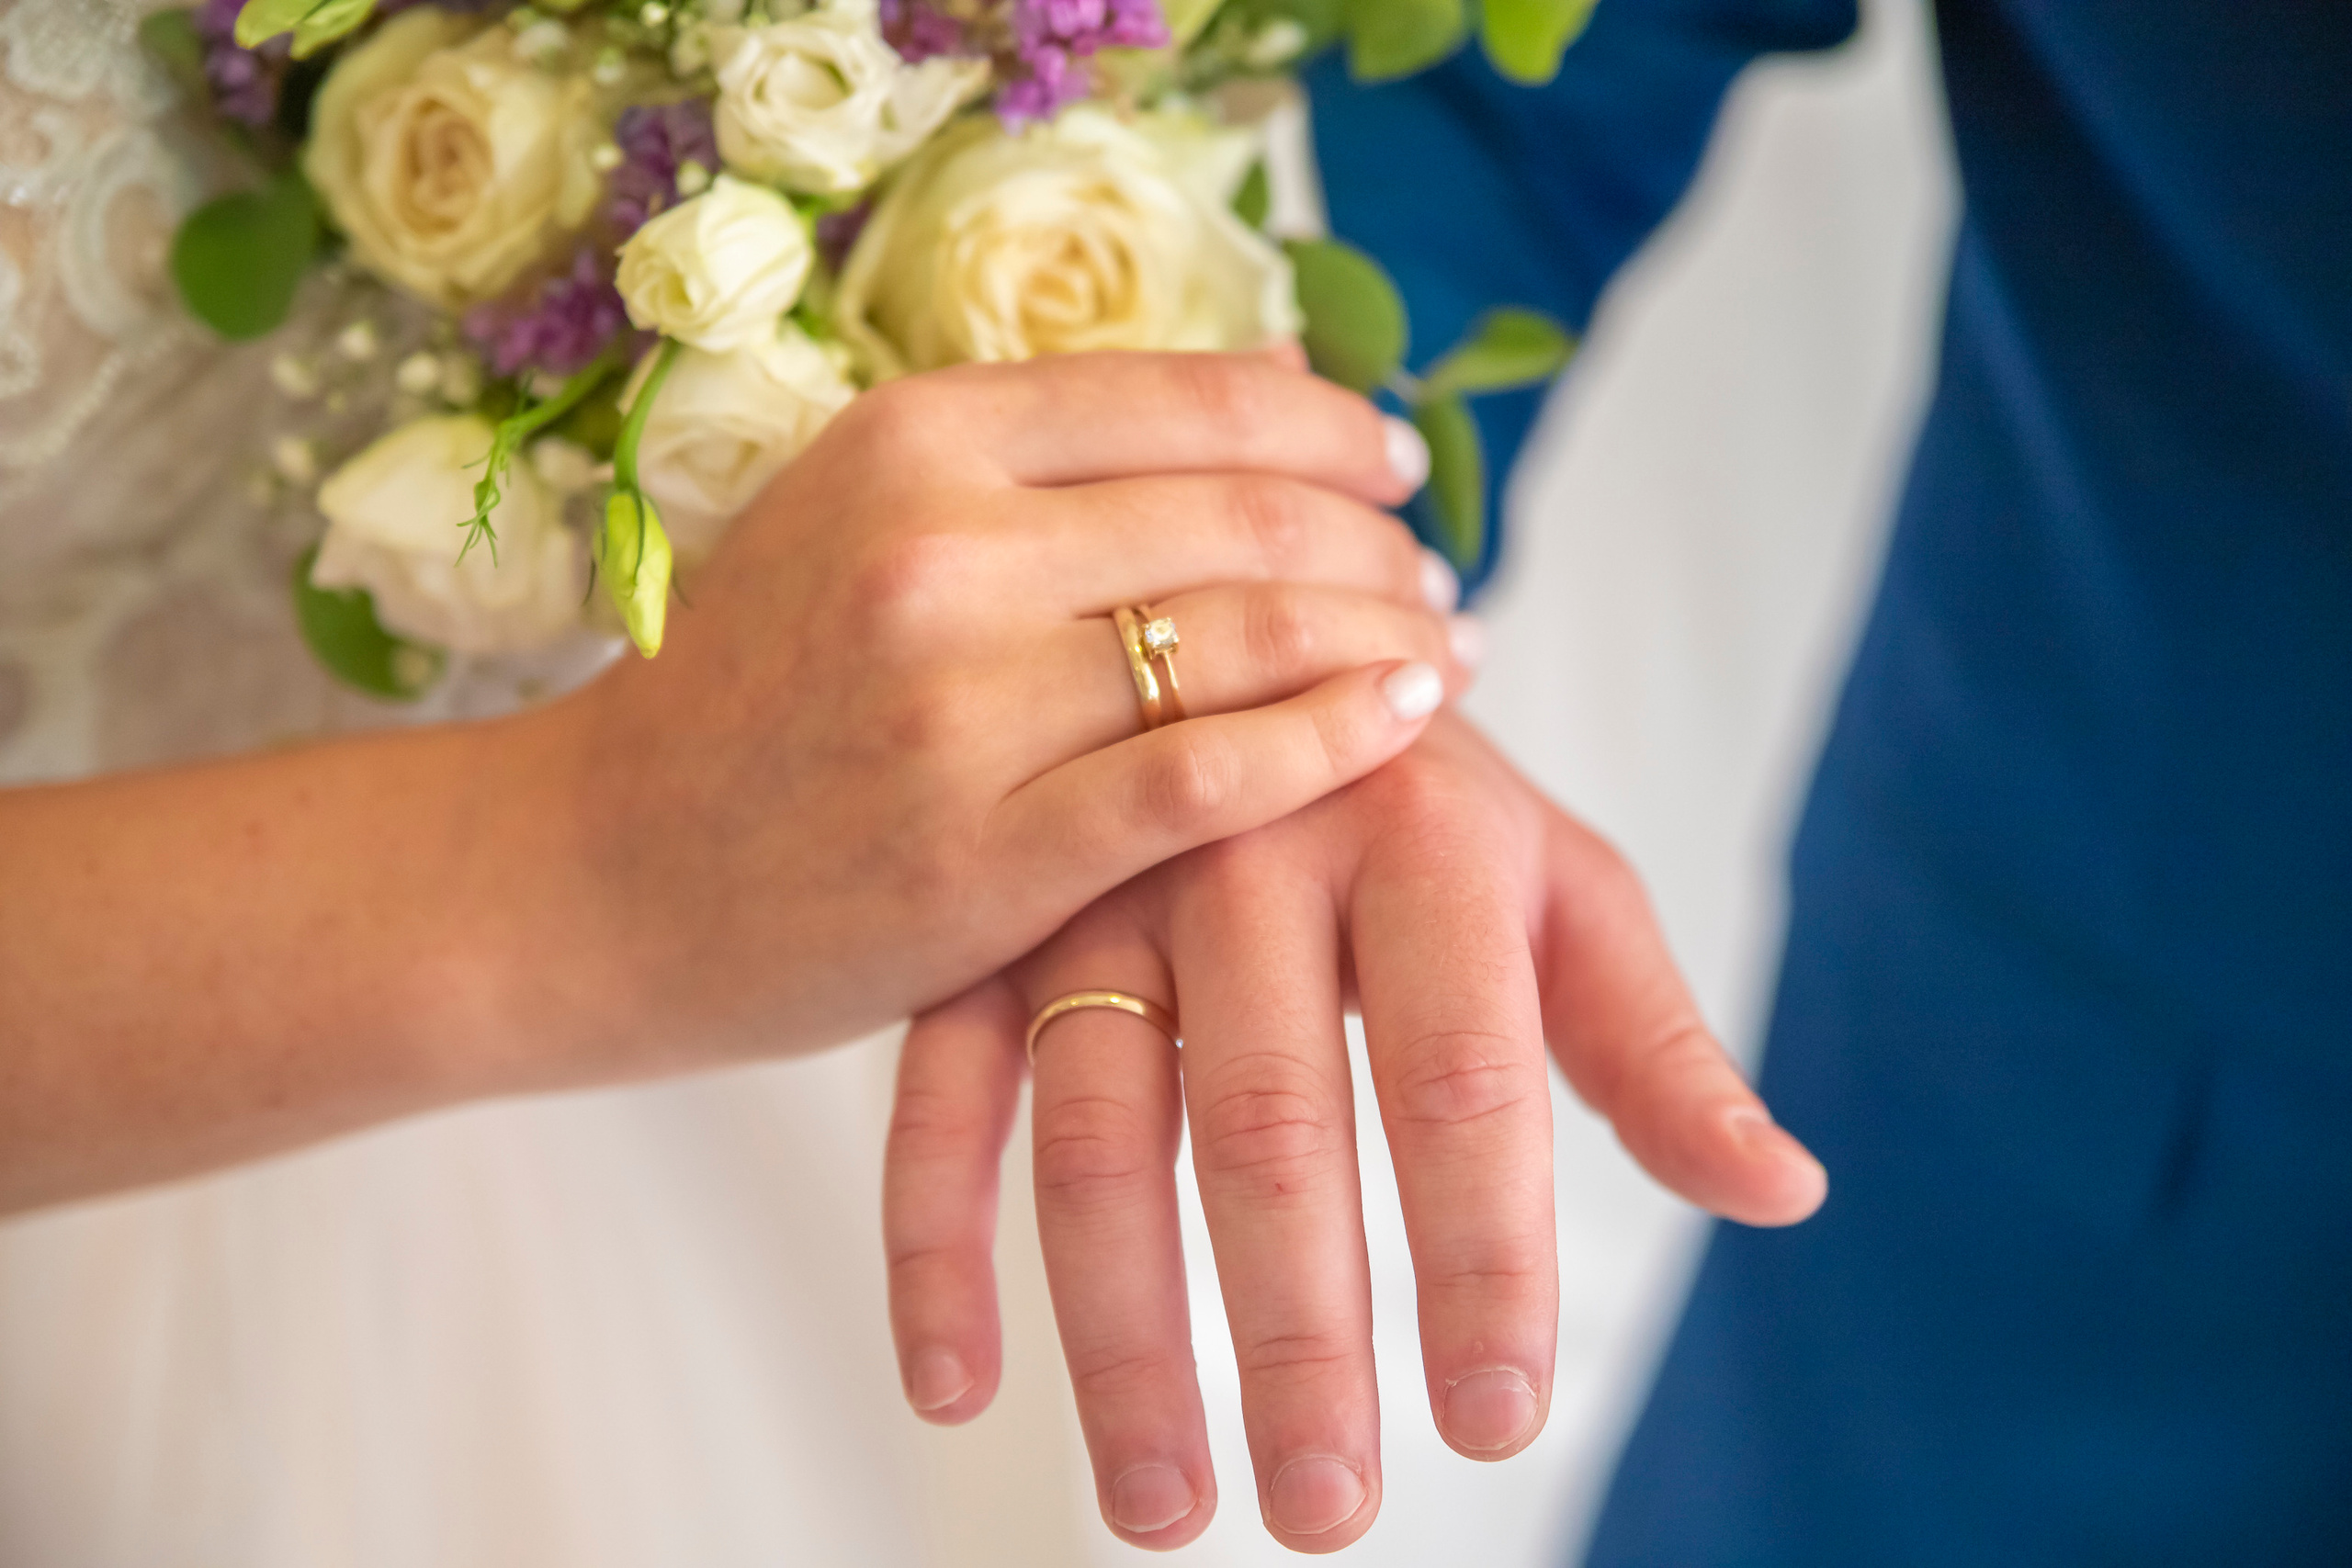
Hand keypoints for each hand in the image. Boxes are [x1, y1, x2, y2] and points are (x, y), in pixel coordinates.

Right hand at [521, 350, 1471, 1078]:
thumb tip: (1283, 380)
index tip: (1394, 466)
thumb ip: (1056, 452)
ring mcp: (956, 706)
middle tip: (1434, 577)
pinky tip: (1400, 724)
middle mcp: (936, 547)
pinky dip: (1325, 743)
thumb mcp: (865, 514)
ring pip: (1240, 637)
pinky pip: (1202, 781)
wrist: (599, 873)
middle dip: (1374, 541)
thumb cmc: (759, 693)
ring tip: (1439, 652)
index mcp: (912, 437)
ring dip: (1378, 638)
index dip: (1329, 426)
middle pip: (1238, 512)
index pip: (1189, 397)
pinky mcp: (979, 855)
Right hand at [883, 712, 1826, 1551]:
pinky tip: (954, 1388)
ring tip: (1162, 1507)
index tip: (1498, 1419)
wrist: (1244, 641)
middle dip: (1297, 1332)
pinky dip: (933, 1241)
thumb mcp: (1558, 888)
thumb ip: (1651, 1043)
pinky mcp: (984, 933)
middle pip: (1270, 1121)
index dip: (1483, 1254)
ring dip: (1118, 1330)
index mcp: (1417, 837)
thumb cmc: (1426, 804)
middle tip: (1328, 1510)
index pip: (1462, 1074)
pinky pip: (937, 1093)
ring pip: (1096, 1131)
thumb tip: (1784, 1193)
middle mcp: (1242, 852)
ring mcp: (1094, 892)